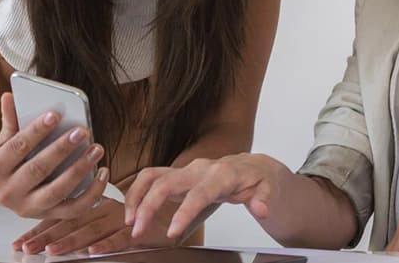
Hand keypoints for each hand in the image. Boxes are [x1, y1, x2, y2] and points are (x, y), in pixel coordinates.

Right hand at [0, 92, 103, 218]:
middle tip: (82, 131)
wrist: (0, 191)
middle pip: (37, 170)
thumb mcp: (3, 141)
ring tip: (96, 149)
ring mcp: (29, 208)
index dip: (36, 131)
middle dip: (61, 149)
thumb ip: (10, 120)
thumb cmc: (8, 160)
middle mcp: (8, 193)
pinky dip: (92, 193)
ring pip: (57, 191)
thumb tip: (9, 96)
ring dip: (79, 170)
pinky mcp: (48, 216)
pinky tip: (103, 172)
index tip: (55, 114)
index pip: (16, 147)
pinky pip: (74, 209)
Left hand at [13, 194, 175, 255]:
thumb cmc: (142, 216)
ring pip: (91, 231)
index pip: (64, 216)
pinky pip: (120, 238)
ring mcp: (122, 219)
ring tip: (51, 251)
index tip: (21, 241)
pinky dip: (106, 245)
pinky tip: (92, 252)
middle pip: (71, 223)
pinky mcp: (139, 230)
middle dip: (46, 237)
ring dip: (70, 242)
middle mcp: (106, 210)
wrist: (177, 209)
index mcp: (97, 205)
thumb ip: (88, 222)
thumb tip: (54, 237)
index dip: (41, 229)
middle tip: (27, 249)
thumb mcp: (111, 216)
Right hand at [124, 153, 286, 240]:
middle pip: (166, 181)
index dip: (185, 212)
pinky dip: (137, 192)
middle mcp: (199, 169)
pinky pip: (151, 178)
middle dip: (149, 204)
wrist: (252, 166)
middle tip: (137, 229)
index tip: (173, 232)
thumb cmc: (257, 179)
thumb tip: (261, 209)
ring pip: (152, 176)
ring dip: (136, 196)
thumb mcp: (268, 188)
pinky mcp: (177, 174)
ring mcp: (186, 170)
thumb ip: (264, 199)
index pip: (199, 193)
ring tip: (130, 221)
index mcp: (221, 174)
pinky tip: (132, 212)